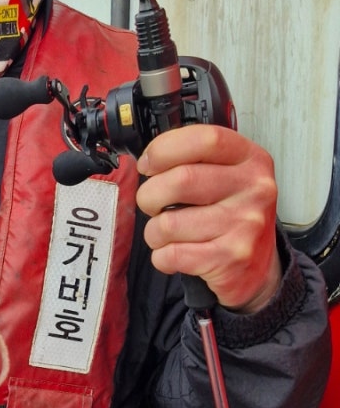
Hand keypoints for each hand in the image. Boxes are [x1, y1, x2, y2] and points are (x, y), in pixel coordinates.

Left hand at [135, 124, 281, 312]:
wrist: (258, 267)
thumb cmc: (233, 216)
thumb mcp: (229, 176)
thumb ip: (196, 160)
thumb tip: (149, 160)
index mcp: (252, 160)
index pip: (205, 140)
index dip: (165, 149)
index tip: (148, 163)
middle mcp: (254, 190)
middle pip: (181, 180)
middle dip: (150, 195)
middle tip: (152, 204)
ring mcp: (244, 225)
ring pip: (169, 223)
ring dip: (154, 231)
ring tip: (167, 234)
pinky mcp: (230, 258)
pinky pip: (172, 254)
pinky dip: (161, 256)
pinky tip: (175, 253)